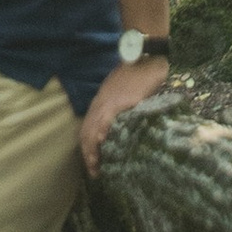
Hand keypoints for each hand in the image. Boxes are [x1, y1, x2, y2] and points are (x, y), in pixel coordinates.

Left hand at [78, 53, 170, 172]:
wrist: (145, 58)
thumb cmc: (138, 76)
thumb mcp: (124, 95)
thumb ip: (121, 111)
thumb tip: (124, 130)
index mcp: (101, 104)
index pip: (87, 129)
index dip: (87, 148)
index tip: (92, 165)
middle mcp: (100, 104)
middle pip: (86, 131)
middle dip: (88, 154)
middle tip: (94, 173)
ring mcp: (108, 101)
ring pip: (93, 127)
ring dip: (92, 148)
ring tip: (95, 165)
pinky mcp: (120, 99)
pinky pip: (107, 117)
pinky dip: (103, 130)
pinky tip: (102, 142)